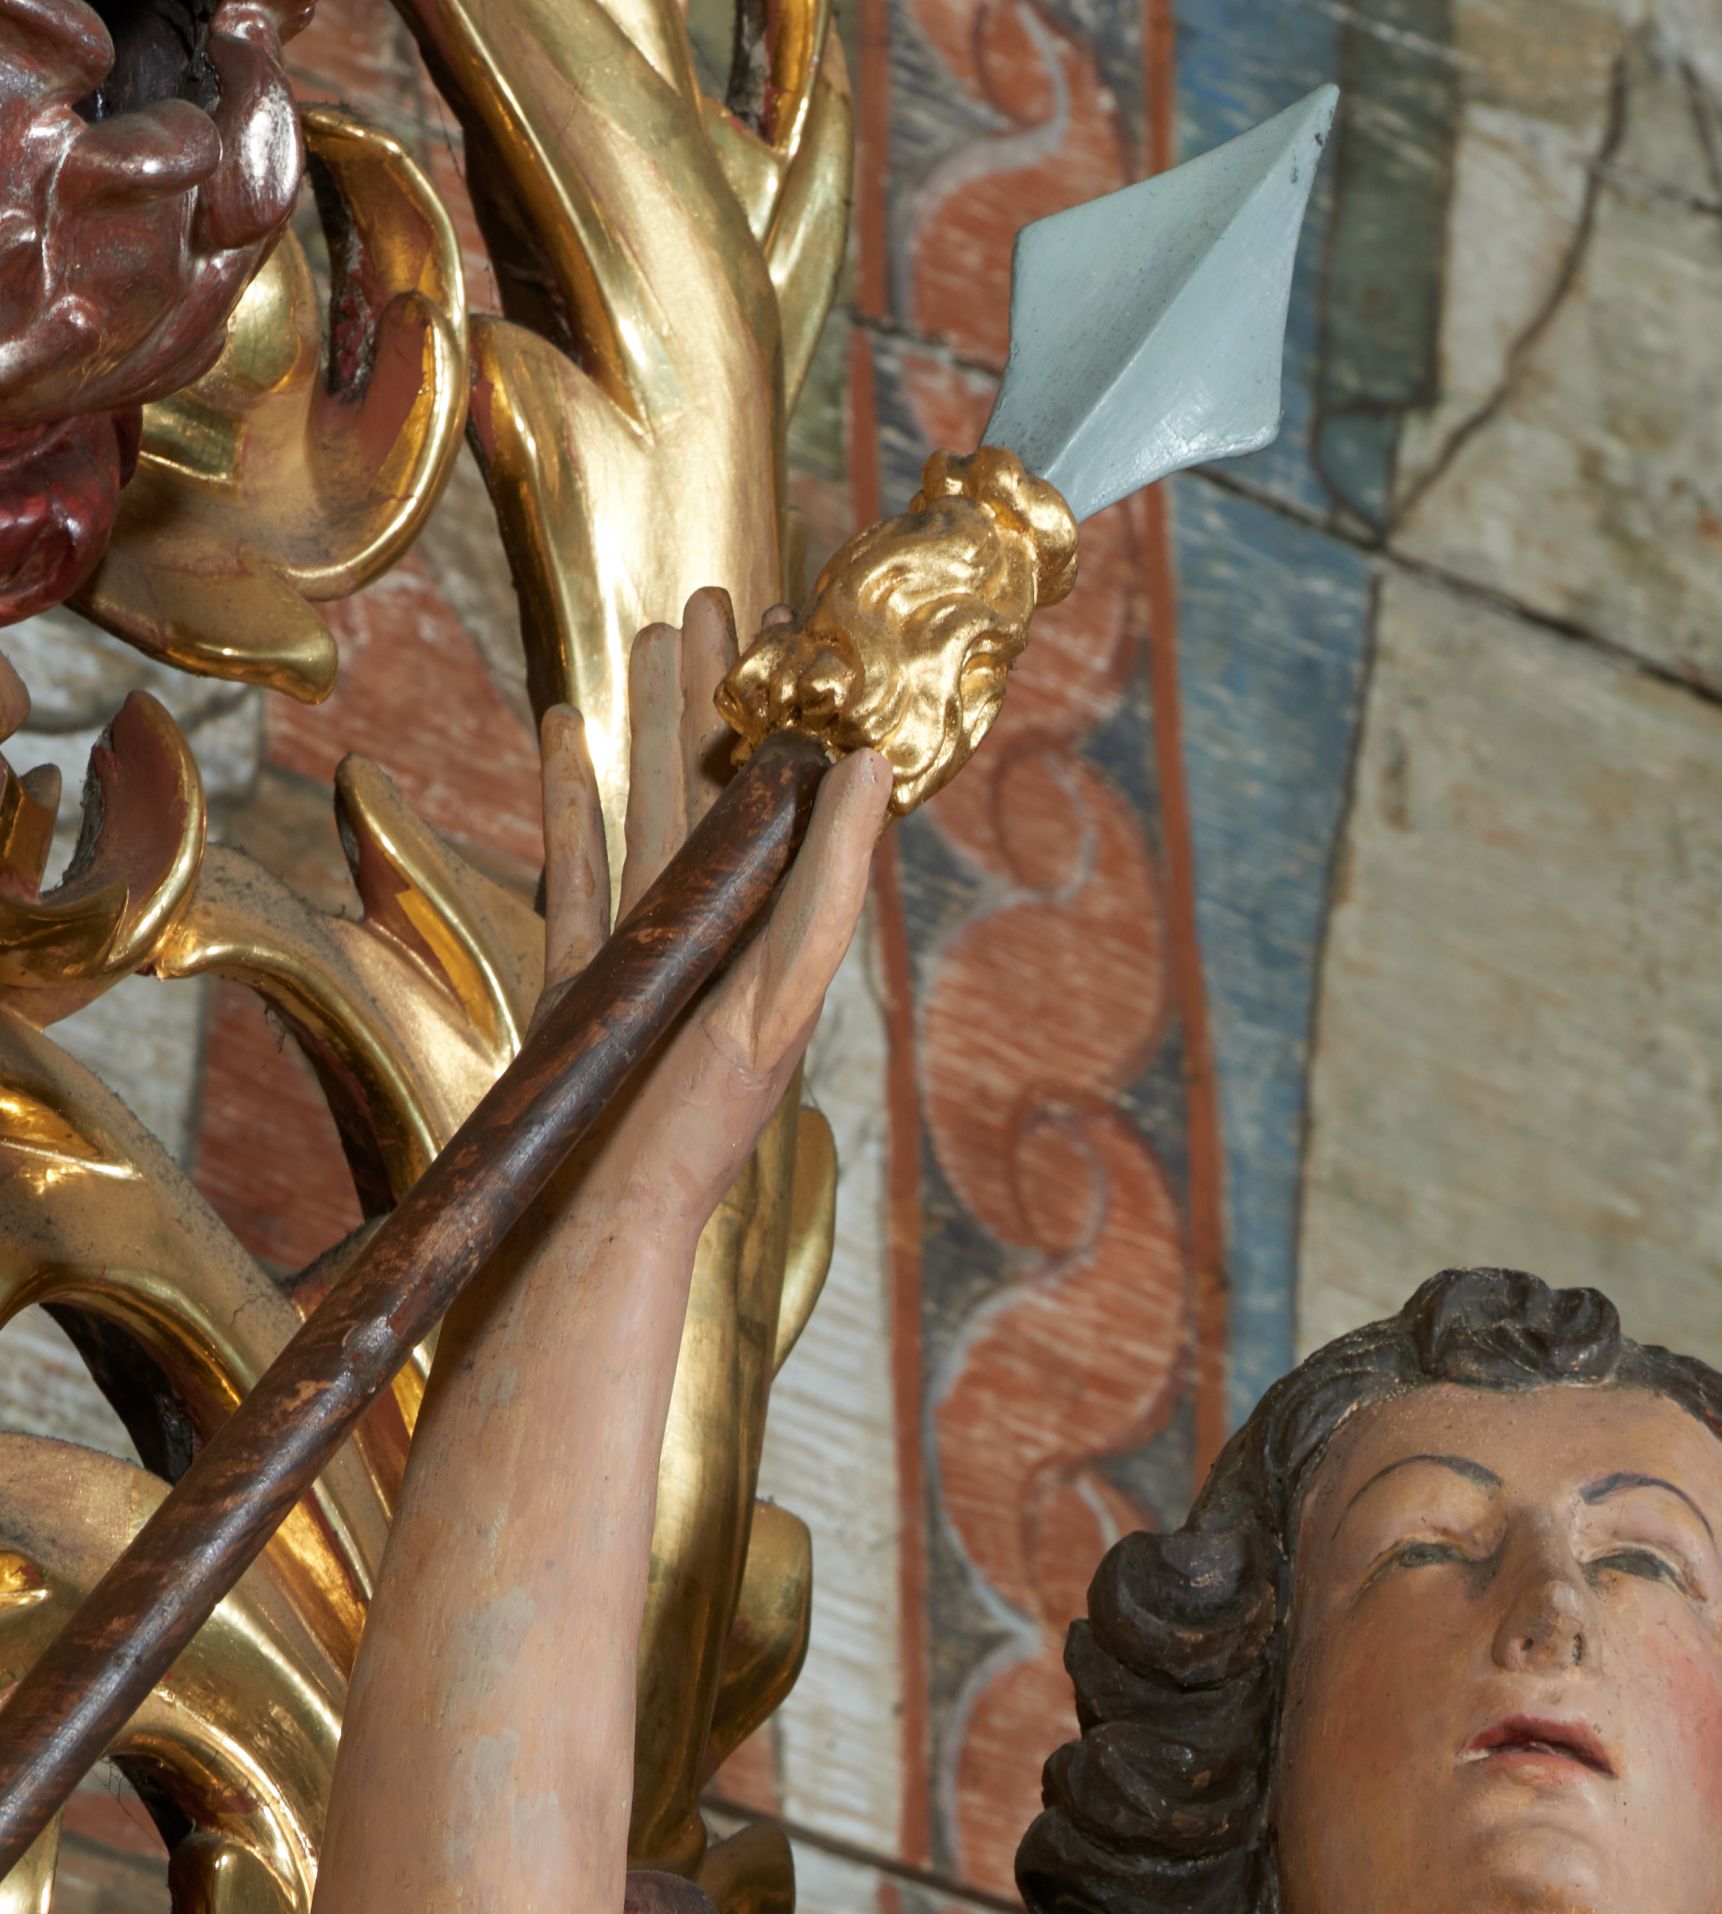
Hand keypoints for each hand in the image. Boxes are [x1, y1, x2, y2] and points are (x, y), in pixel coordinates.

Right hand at [538, 585, 892, 1253]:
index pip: (799, 795)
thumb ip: (824, 887)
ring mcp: (647, 954)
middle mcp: (720, 938)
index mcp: (777, 935)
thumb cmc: (696, 1129)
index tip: (808, 616)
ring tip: (655, 632)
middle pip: (722, 786)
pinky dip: (572, 800)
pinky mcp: (582, 979)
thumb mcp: (778, 997)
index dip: (802, 709)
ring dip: (651, 724)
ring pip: (650, 809)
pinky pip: (579, 868)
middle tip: (727, 597)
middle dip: (725, 693)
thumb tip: (871, 765)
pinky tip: (566, 728)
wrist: (596, 1223)